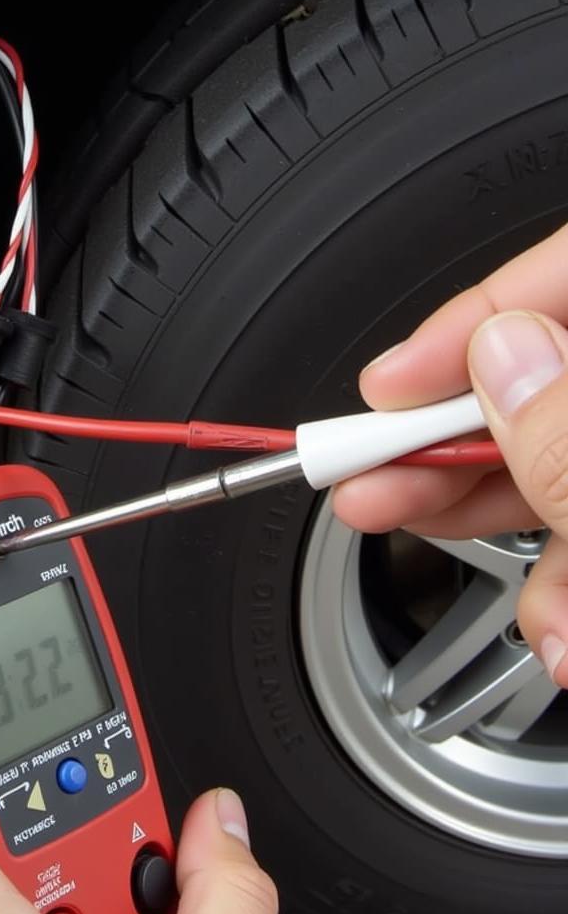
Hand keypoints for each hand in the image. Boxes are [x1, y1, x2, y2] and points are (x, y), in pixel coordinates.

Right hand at [332, 222, 567, 687]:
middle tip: (366, 482)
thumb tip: (500, 358)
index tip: (386, 387)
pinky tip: (559, 634)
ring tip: (476, 583)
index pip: (563, 279)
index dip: (466, 323)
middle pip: (539, 386)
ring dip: (505, 543)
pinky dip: (560, 592)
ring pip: (556, 471)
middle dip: (449, 449)